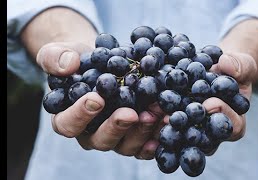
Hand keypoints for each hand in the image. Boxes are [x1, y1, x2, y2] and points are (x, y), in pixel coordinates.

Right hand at [37, 42, 165, 158]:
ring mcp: (115, 137)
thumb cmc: (77, 61)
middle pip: (100, 140)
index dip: (80, 115)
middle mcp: (91, 133)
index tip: (96, 98)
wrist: (102, 62)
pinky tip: (167, 124)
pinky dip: (157, 136)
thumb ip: (55, 58)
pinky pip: (145, 144)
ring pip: (126, 145)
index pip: (68, 124)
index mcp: (68, 118)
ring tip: (156, 113)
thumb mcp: (59, 53)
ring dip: (142, 131)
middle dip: (116, 127)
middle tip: (130, 113)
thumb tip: (68, 65)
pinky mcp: (135, 135)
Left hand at [141, 51, 256, 158]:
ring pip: (181, 139)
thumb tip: (226, 64)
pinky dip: (153, 122)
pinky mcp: (175, 126)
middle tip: (173, 117)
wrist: (215, 71)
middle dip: (188, 128)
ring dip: (166, 129)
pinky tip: (141, 113)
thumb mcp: (242, 65)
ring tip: (153, 115)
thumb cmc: (232, 71)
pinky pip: (165, 129)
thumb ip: (240, 66)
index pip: (231, 127)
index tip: (210, 102)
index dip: (222, 115)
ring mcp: (192, 133)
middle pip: (202, 140)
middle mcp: (212, 135)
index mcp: (234, 123)